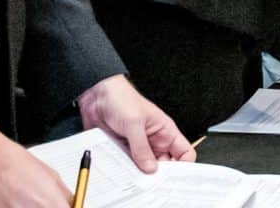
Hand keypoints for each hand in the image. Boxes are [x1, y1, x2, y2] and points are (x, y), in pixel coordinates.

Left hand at [77, 74, 194, 170]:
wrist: (95, 95)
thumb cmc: (121, 98)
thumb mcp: (134, 123)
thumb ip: (142, 148)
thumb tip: (150, 168)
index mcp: (165, 131)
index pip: (184, 152)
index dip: (183, 166)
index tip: (175, 178)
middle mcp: (153, 141)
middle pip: (163, 165)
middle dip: (157, 175)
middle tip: (150, 183)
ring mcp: (137, 147)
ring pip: (143, 168)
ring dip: (137, 174)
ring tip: (132, 177)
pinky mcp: (122, 150)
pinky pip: (126, 165)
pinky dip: (123, 170)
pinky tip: (119, 171)